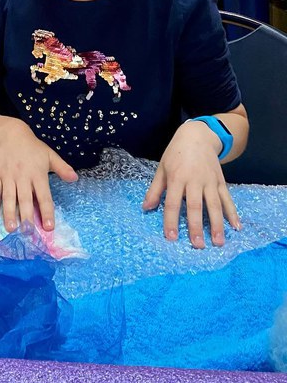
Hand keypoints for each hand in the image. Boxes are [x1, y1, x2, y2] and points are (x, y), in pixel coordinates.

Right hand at [0, 117, 77, 232]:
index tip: (49, 227)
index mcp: (38, 173)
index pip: (44, 195)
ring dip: (9, 213)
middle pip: (25, 198)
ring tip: (11, 228)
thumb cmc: (33, 148)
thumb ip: (62, 168)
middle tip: (28, 233)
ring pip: (8, 197)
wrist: (11, 134)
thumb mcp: (50, 155)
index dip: (47, 211)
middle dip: (26, 216)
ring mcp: (8, 175)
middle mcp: (22, 175)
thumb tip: (75, 178)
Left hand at [143, 121, 240, 247]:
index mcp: (177, 178)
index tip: (171, 238)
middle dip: (196, 227)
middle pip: (195, 206)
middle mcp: (194, 181)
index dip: (171, 221)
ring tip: (218, 242)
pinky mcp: (220, 181)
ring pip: (214, 205)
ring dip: (217, 224)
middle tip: (198, 246)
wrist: (197, 137)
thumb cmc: (175, 154)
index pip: (173, 203)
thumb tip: (146, 208)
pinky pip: (227, 199)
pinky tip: (236, 227)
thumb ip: (155, 189)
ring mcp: (209, 181)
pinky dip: (233, 213)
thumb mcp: (161, 168)